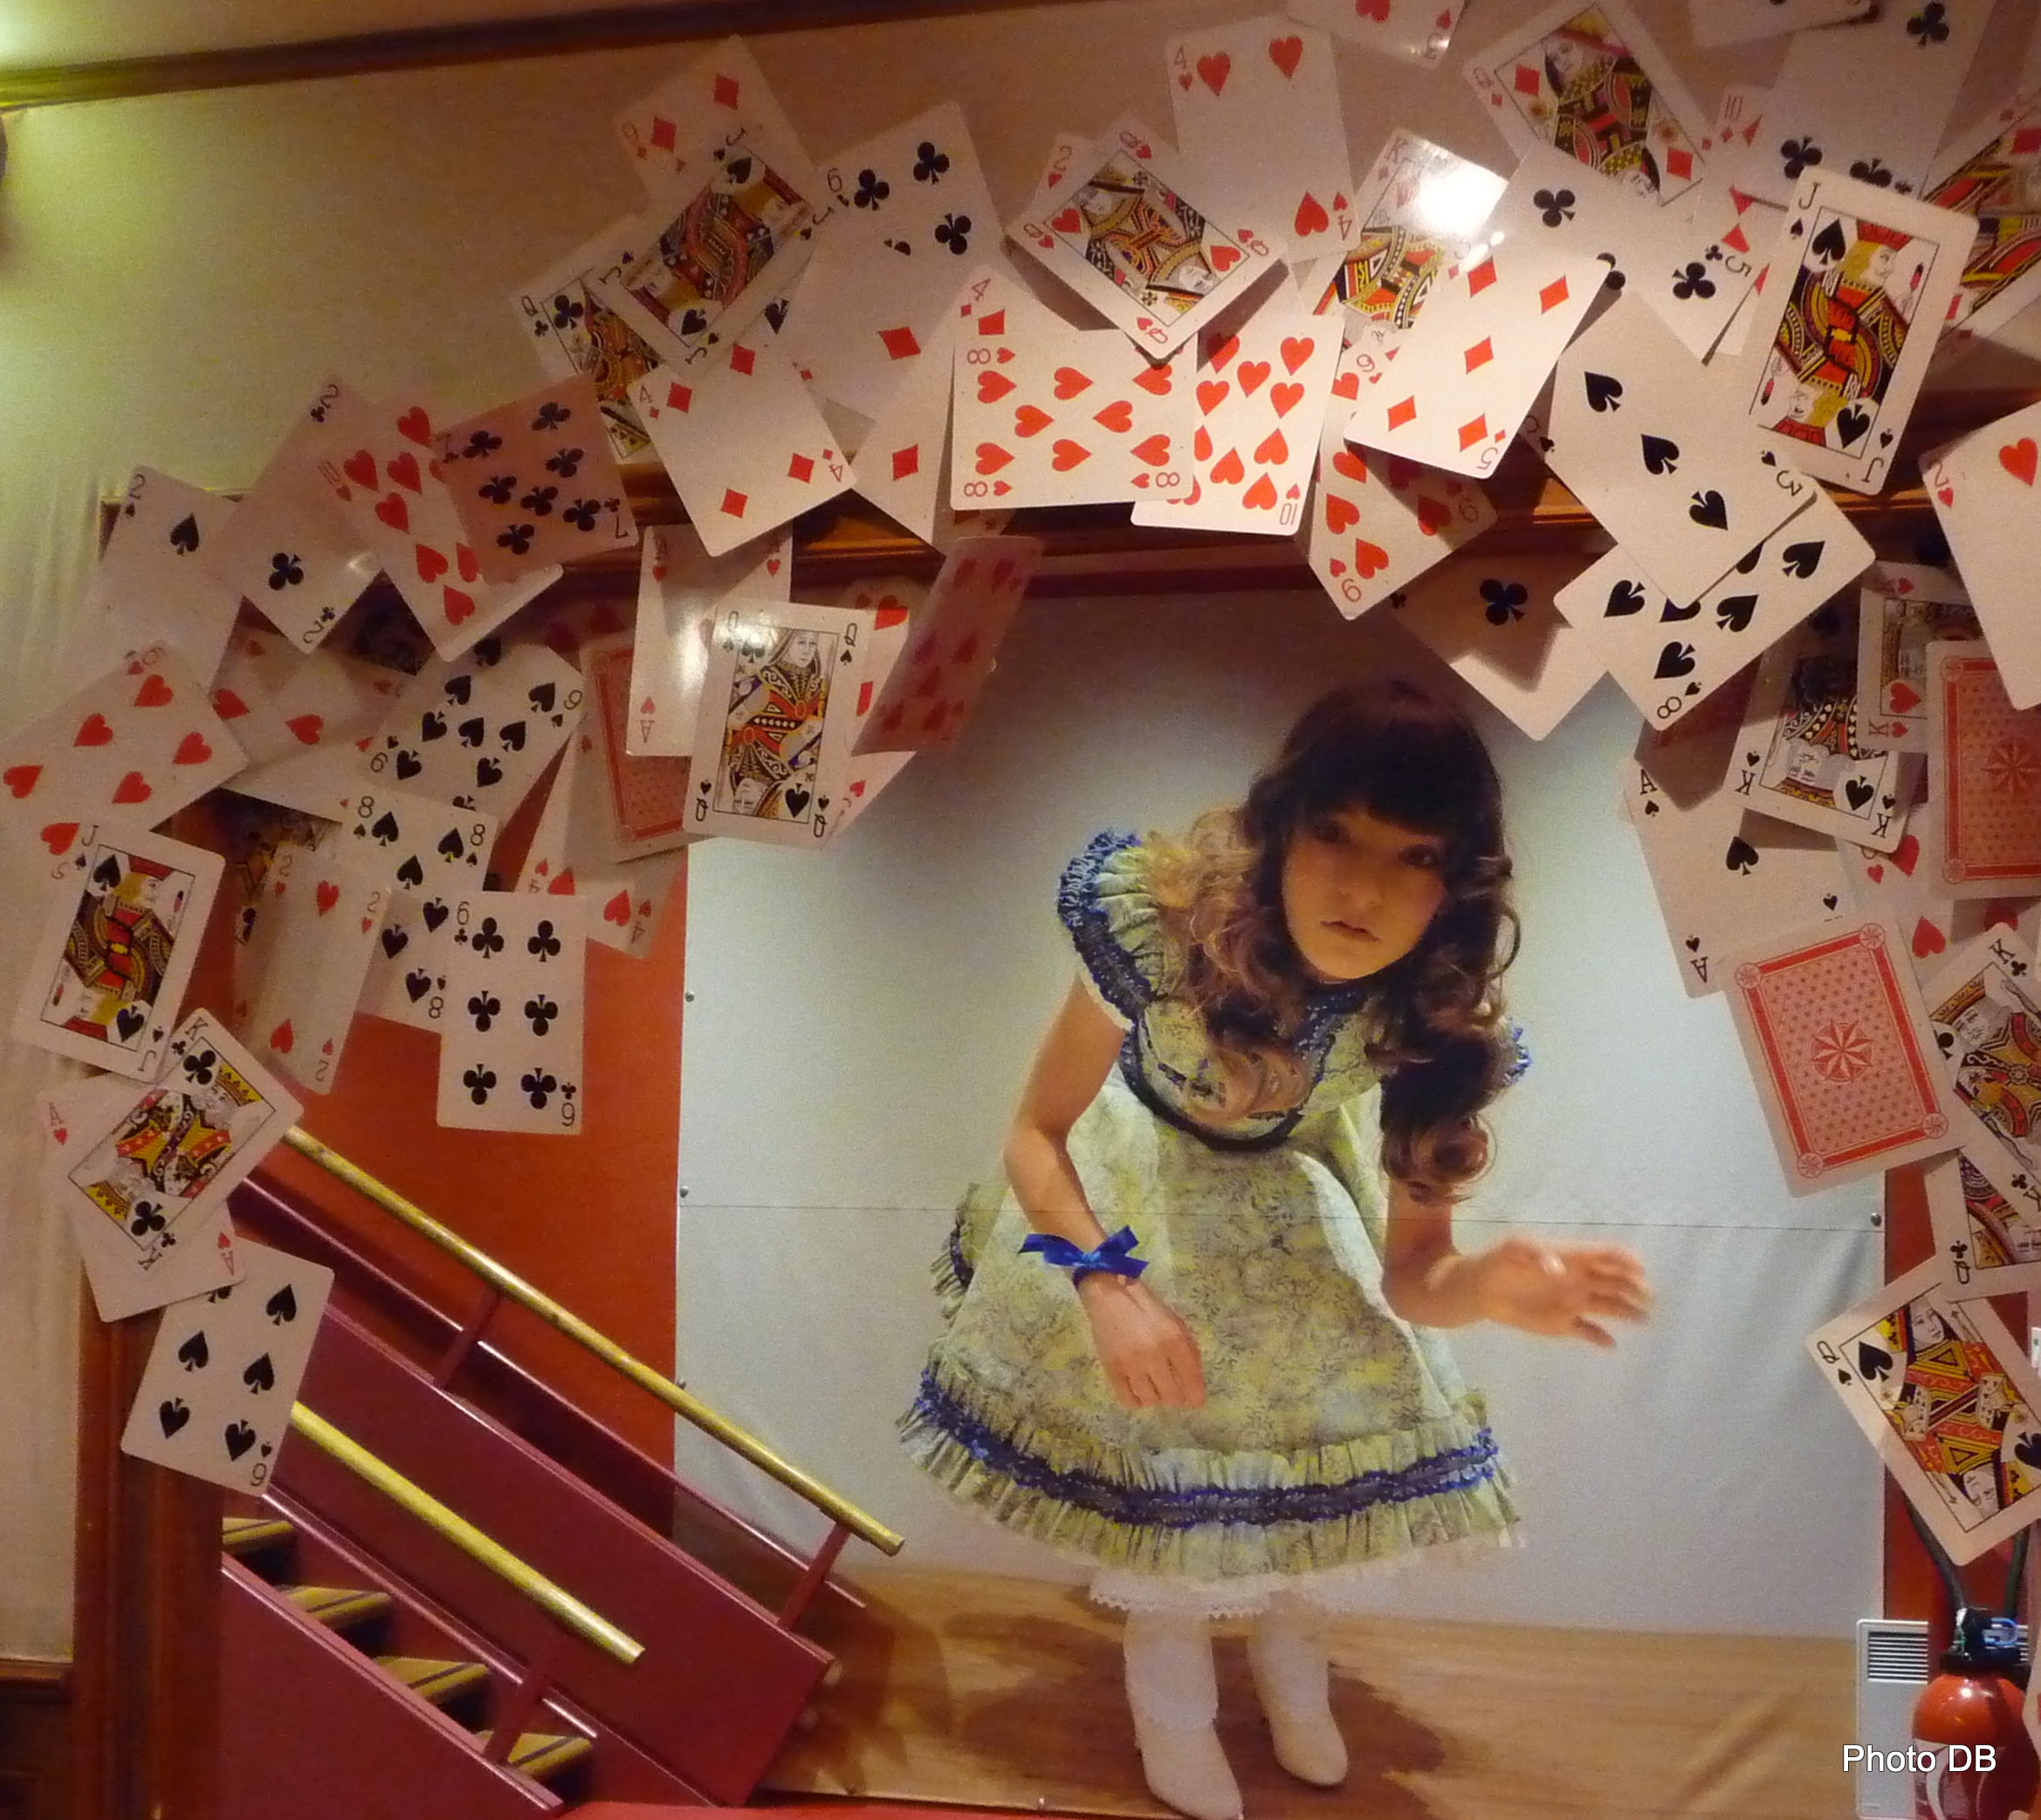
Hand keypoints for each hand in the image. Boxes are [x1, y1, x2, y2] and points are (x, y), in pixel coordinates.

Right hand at [1077, 1274, 1205, 1408]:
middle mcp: (1154, 1354)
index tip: (1196, 1401)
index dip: (1196, 1395)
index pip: (1191, 1379)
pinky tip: (1139, 1392)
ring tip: (1155, 1389)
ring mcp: (1131, 1364)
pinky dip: (1137, 1401)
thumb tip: (1195, 1381)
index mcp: (1174, 1339)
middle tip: (1174, 1393)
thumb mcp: (1176, 1323)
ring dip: (1156, 1398)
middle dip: (1177, 1398)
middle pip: (1171, 1395)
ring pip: (1151, 1401)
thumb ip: (1189, 1350)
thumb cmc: (1147, 1309)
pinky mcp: (1112, 1369)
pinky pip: (1128, 1399)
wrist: (1109, 1298)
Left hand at [1469, 1235, 1651, 1348]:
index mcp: (1573, 1257)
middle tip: (1647, 1298)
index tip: (1640, 1269)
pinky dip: (1600, 1339)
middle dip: (1635, 1287)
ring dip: (1628, 1312)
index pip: (1607, 1255)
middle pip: (1616, 1282)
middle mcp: (1581, 1280)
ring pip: (1610, 1307)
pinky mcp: (1564, 1324)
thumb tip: (1560, 1268)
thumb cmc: (1499, 1262)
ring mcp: (1575, 1303)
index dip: (1625, 1260)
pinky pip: (1589, 1332)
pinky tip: (1610, 1345)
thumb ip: (1536, 1254)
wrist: (1481, 1290)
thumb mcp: (1513, 1249)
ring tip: (1643, 1319)